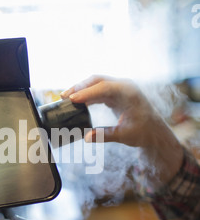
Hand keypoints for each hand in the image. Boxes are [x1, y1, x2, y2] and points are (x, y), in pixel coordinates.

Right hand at [61, 75, 183, 186]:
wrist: (155, 132)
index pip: (103, 88)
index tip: (71, 99)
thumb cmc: (144, 132)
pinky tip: (76, 102)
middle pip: (97, 81)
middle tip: (64, 97)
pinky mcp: (115, 94)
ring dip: (81, 90)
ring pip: (96, 84)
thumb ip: (105, 135)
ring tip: (65, 98)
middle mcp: (124, 86)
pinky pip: (98, 90)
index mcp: (129, 92)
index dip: (86, 93)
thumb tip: (86, 138)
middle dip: (79, 87)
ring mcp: (119, 88)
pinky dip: (86, 95)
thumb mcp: (125, 135)